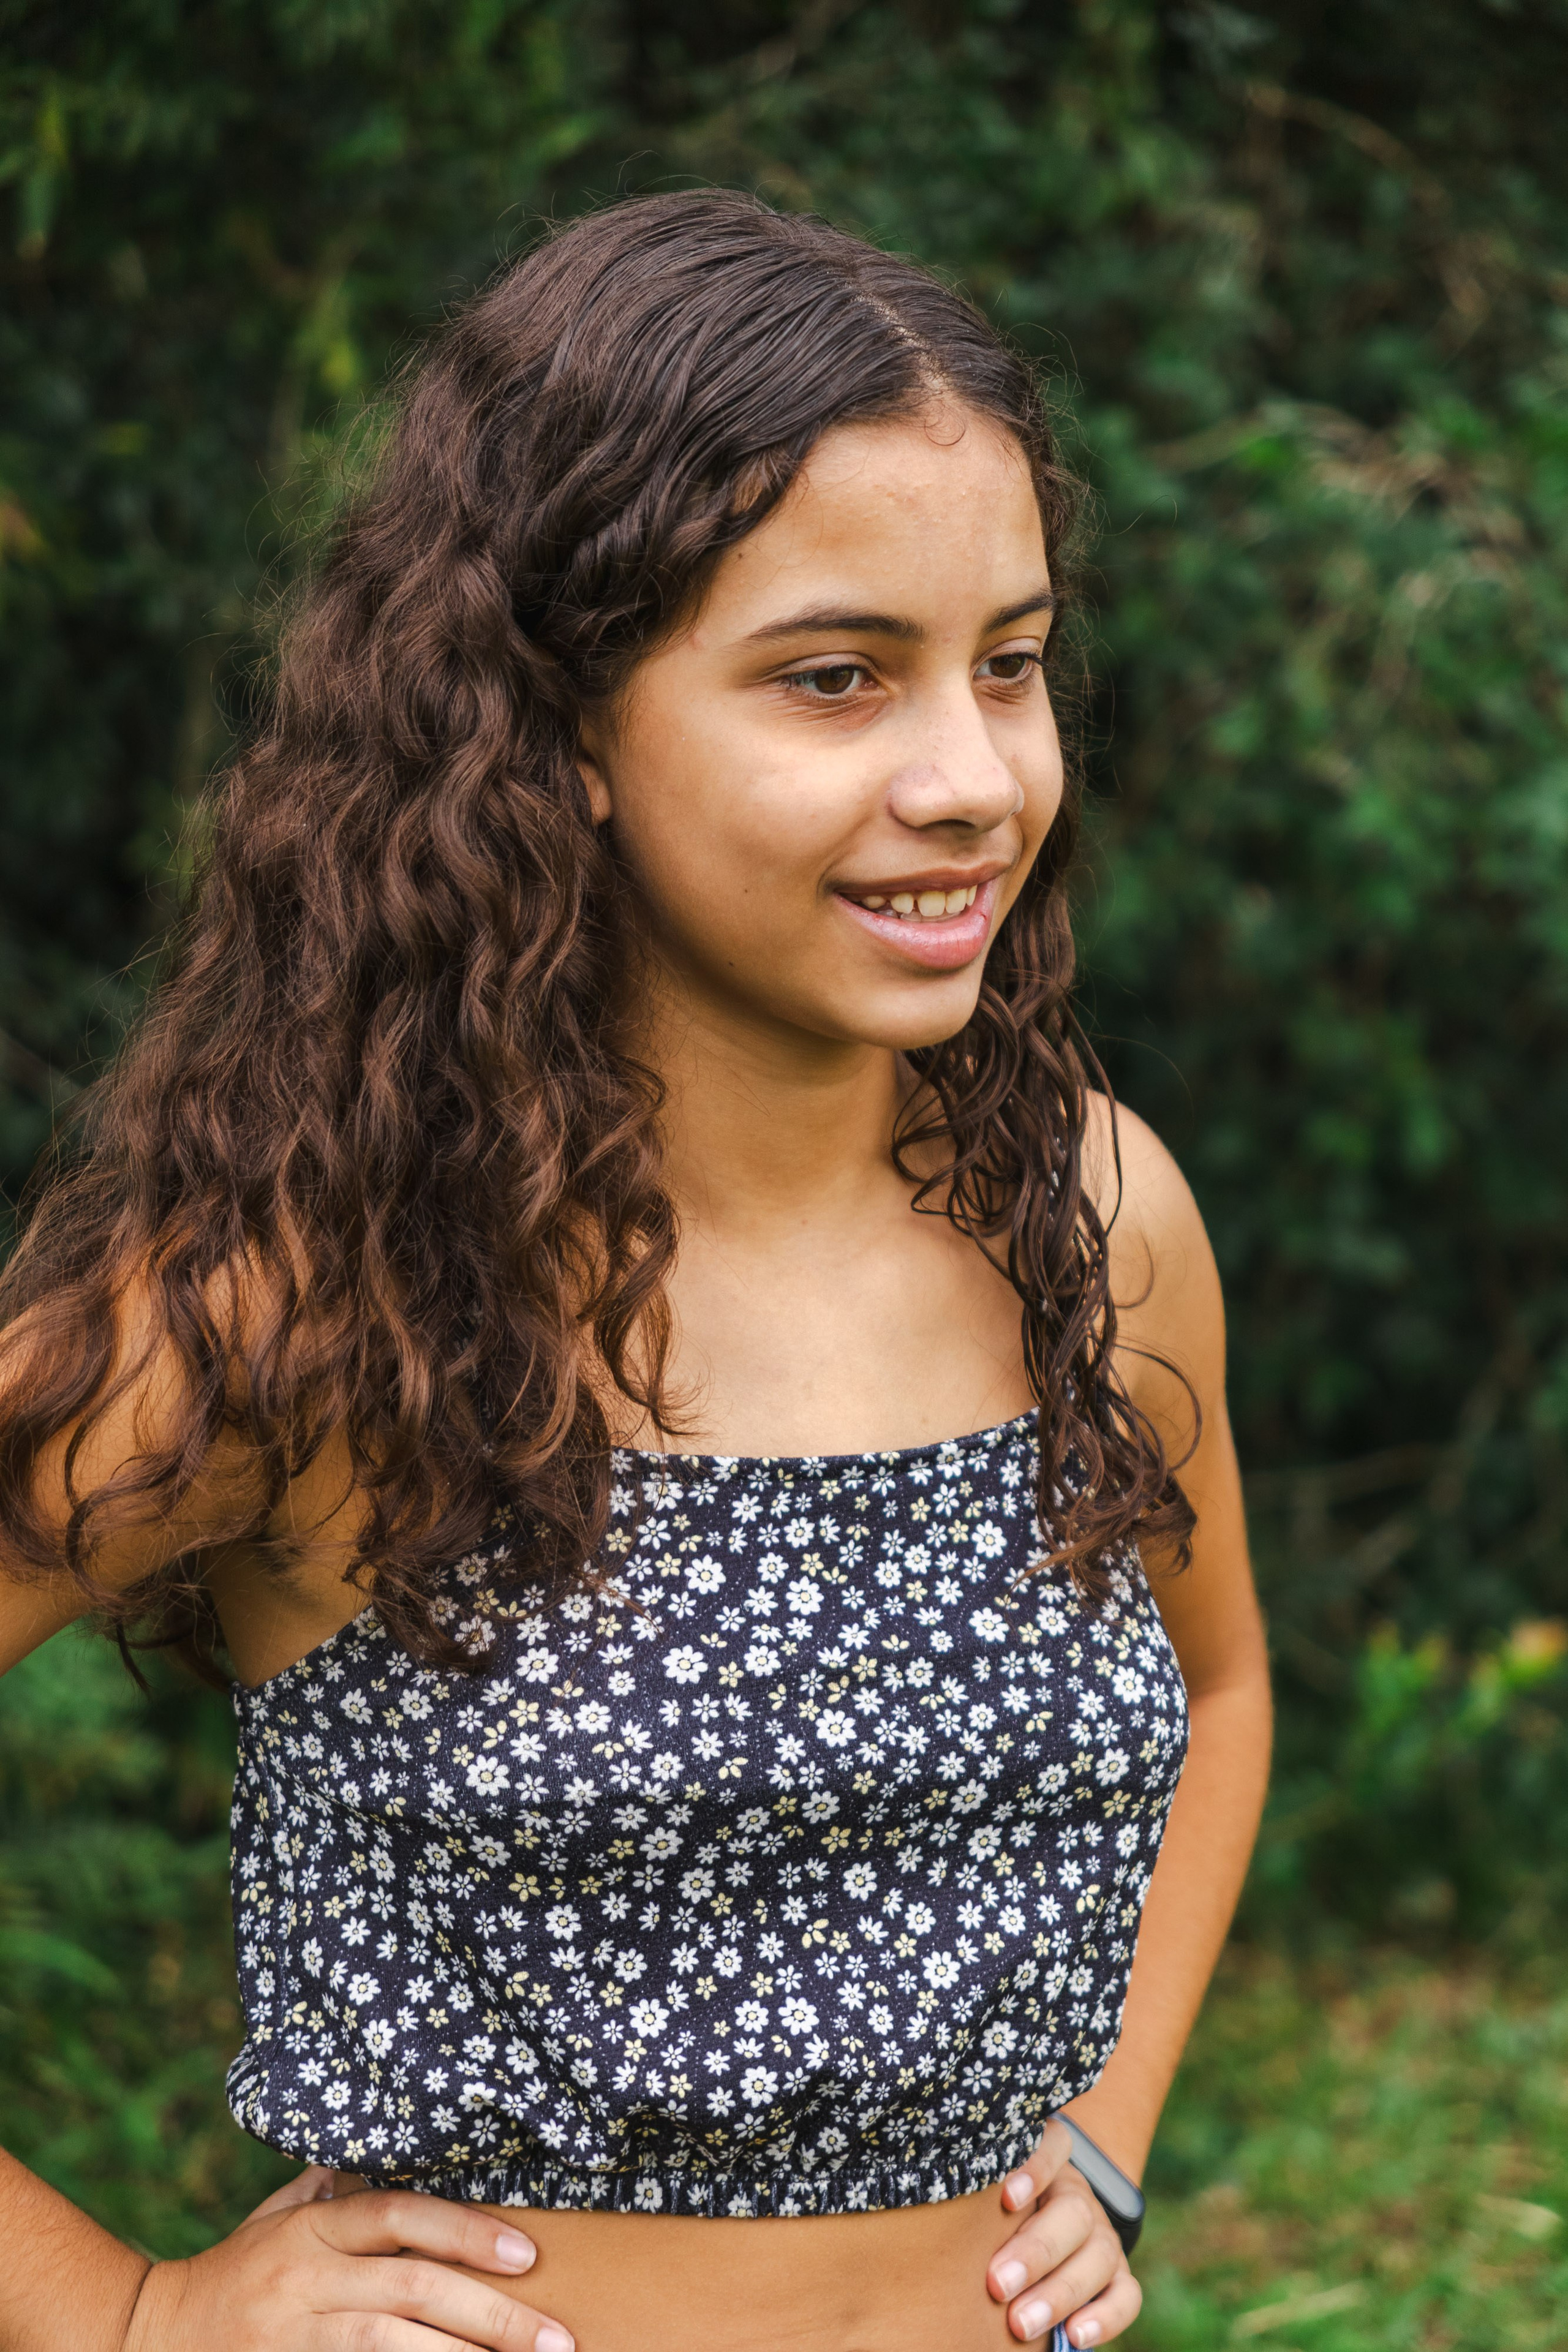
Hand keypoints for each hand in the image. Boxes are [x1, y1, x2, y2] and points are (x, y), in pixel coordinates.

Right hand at [123, 2164, 575, 2351]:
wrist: (152, 2339)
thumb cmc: (238, 2272)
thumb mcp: (281, 2217)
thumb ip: (337, 2188)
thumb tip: (403, 2147)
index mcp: (312, 2229)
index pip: (399, 2215)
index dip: (466, 2231)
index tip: (528, 2252)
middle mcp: (307, 2280)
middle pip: (413, 2292)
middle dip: (493, 2318)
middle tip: (557, 2339)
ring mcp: (297, 2336)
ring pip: (392, 2348)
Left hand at [985, 2120, 1141, 2346]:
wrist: (1036, 2230)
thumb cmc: (992, 2214)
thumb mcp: (987, 2195)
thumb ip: (976, 2198)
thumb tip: (934, 2223)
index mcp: (1047, 2164)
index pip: (1054, 2144)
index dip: (1036, 2167)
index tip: (1005, 2197)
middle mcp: (1078, 2195)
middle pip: (1073, 2212)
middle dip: (1035, 2252)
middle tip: (997, 2284)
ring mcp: (1103, 2235)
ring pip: (1100, 2255)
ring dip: (1060, 2293)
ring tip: (1020, 2323)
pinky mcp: (1118, 2275)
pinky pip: (1126, 2294)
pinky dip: (1105, 2317)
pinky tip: (1075, 2337)